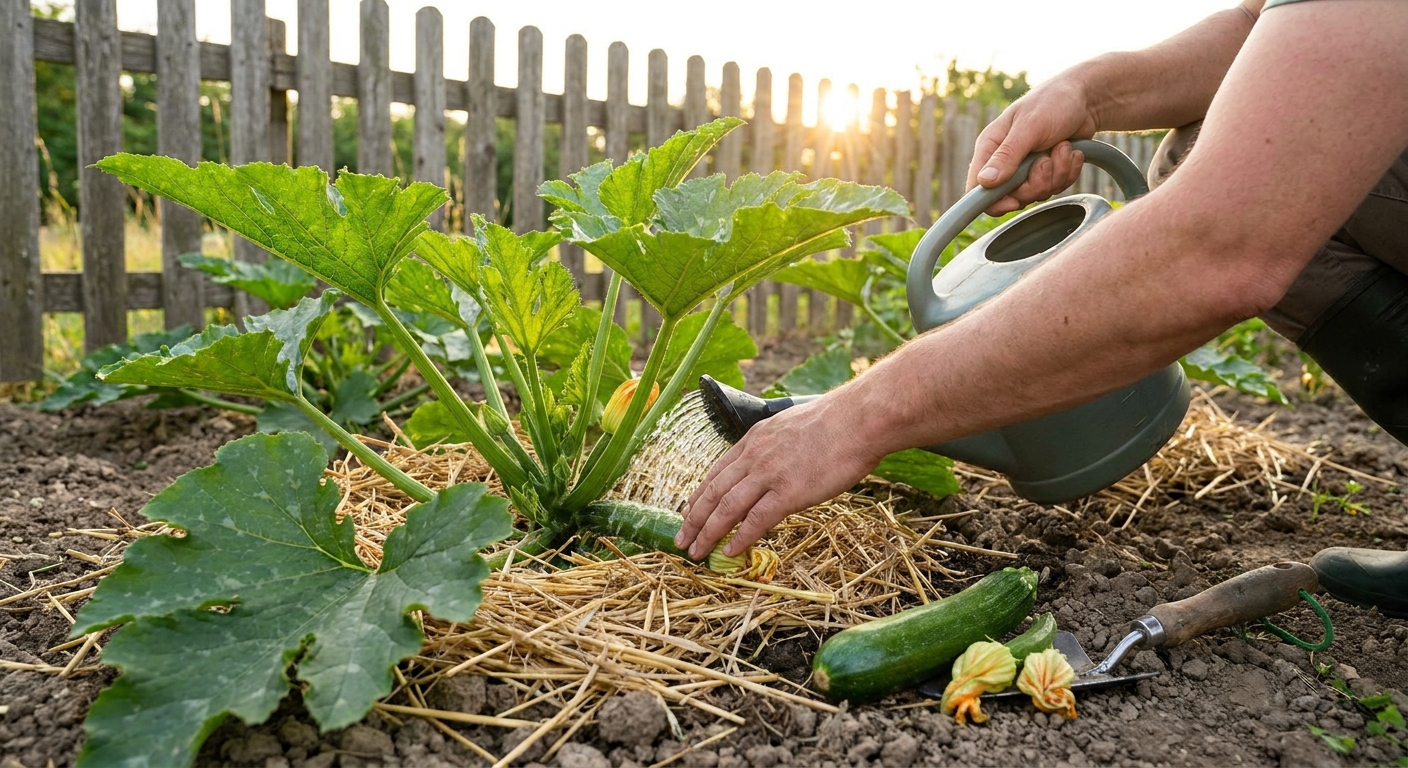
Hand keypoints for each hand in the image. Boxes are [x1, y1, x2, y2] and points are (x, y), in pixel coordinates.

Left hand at [674, 394, 883, 559]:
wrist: (859, 419)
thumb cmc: (837, 422)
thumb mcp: (791, 427)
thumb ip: (776, 446)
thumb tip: (775, 464)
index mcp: (755, 439)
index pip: (716, 471)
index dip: (699, 496)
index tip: (687, 512)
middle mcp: (755, 456)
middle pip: (713, 492)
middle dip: (693, 519)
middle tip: (681, 539)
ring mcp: (770, 474)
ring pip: (727, 508)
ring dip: (708, 533)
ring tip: (696, 552)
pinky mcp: (789, 492)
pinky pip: (756, 520)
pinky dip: (740, 538)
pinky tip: (730, 551)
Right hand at [968, 80, 1098, 215]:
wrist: (1087, 98)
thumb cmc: (1053, 102)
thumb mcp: (1029, 127)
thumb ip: (1007, 155)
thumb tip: (984, 182)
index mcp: (990, 148)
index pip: (977, 188)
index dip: (994, 201)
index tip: (1015, 200)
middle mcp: (1005, 161)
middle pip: (1013, 197)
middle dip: (1036, 183)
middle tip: (1047, 160)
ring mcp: (1027, 168)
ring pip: (1037, 194)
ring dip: (1057, 173)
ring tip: (1062, 147)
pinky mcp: (1047, 171)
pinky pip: (1056, 188)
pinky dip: (1068, 172)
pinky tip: (1071, 151)